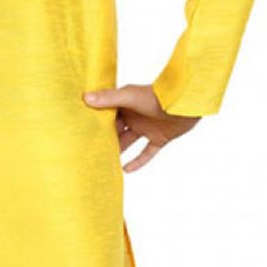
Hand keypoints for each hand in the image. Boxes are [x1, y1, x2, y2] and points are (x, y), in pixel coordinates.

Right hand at [82, 84, 200, 171]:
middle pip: (116, 131)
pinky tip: (126, 170)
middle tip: (89, 151)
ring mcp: (147, 128)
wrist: (185, 103)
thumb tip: (86, 98)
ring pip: (128, 142)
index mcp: (125, 104)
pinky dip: (138, 161)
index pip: (106, 115)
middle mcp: (134, 116)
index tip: (81, 132)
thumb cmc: (158, 96)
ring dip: (119, 151)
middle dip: (105, 139)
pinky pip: (147, 152)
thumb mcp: (130, 96)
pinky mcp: (159, 138)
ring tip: (104, 162)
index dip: (95, 123)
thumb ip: (109, 98)